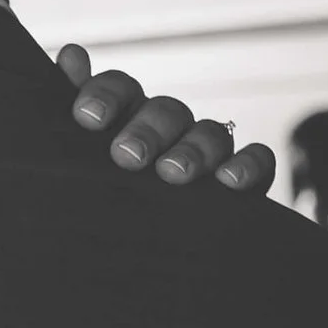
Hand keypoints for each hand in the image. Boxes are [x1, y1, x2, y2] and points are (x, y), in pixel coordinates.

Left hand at [58, 48, 274, 192]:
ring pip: (210, 133)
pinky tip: (229, 181)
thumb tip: (70, 55)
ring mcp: (208, 156)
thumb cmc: (103, 212)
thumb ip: (69, 122)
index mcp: (127, 122)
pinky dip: (247, 165)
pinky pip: (258, 161)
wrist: (138, 271)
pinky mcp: (244, 185)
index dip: (106, 95)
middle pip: (166, 111)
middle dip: (147, 130)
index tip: (87, 118)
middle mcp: (169, 132)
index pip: (120, 90)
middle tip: (127, 156)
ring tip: (173, 173)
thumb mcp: (79, 170)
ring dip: (193, 149)